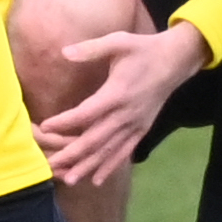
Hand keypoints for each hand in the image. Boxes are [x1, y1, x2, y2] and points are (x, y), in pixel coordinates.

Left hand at [35, 21, 210, 186]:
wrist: (176, 61)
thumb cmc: (143, 49)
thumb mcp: (118, 41)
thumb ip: (91, 48)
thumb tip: (64, 52)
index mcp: (117, 93)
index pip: (86, 113)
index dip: (65, 122)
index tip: (45, 128)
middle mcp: (126, 114)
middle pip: (95, 139)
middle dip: (72, 153)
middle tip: (50, 165)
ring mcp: (136, 125)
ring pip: (109, 150)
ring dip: (88, 165)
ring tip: (69, 179)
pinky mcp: (143, 130)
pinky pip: (125, 152)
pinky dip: (110, 166)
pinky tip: (97, 179)